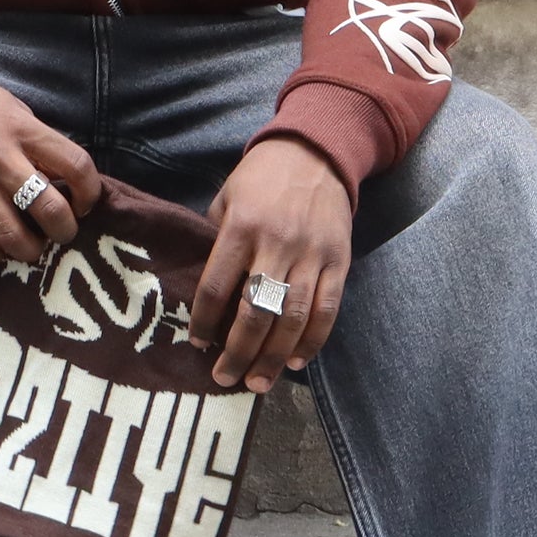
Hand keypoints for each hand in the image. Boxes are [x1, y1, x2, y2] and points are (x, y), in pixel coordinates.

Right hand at [0, 57, 101, 266]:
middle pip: (51, 211)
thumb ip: (38, 142)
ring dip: (32, 249)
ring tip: (31, 244)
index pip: (76, 166)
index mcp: (23, 130)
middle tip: (61, 230)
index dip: (91, 192)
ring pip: (15, 238)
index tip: (84, 202)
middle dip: (66, 230)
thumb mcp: (12, 108)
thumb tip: (63, 182)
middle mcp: (0, 159)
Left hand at [194, 139, 350, 393]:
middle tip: (225, 378)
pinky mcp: (339, 261)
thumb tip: (199, 291)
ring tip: (259, 383)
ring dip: (274, 357)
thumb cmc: (261, 178)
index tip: (198, 344)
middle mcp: (277, 243)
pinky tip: (296, 361)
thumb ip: (214, 240)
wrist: (315, 152)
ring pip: (293, 318)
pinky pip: (327, 309)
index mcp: (241, 227)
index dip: (205, 321)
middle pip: (256, 311)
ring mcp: (312, 254)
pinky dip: (313, 340)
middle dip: (239, 352)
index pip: (217, 286)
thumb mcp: (226, 198)